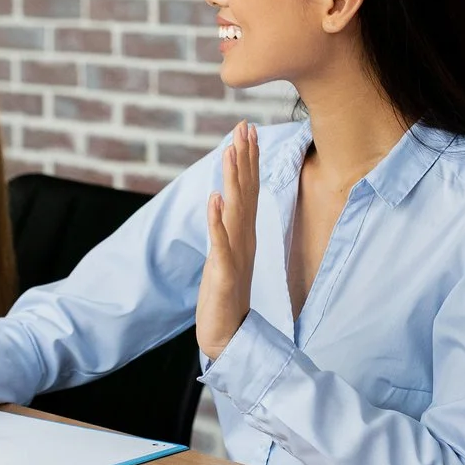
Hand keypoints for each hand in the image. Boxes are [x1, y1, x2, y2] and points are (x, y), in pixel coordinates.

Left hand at [195, 123, 258, 359]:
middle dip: (244, 159)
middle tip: (244, 127)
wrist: (229, 337)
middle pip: (246, 193)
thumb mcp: (227, 256)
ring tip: (230, 151)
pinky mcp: (225, 274)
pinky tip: (214, 199)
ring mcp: (237, 256)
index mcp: (245, 235)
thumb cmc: (225, 297)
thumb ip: (229, 230)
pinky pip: (221, 244)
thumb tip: (227, 202)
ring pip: (236, 211)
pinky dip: (217, 221)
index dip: (248, 160)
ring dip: (233, 180)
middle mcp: (245, 240)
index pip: (249, 190)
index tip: (247, 131)